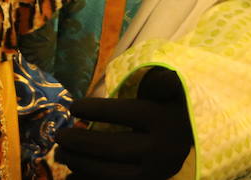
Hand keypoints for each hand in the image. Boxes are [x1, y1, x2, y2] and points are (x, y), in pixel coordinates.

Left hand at [54, 67, 192, 178]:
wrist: (191, 134)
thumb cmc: (170, 104)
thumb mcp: (170, 86)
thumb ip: (159, 80)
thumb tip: (157, 80)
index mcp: (164, 119)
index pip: (123, 113)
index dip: (94, 110)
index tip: (73, 107)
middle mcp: (162, 149)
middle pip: (114, 147)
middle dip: (81, 143)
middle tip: (59, 136)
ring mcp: (156, 172)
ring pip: (112, 173)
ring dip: (81, 164)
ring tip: (61, 154)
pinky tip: (71, 176)